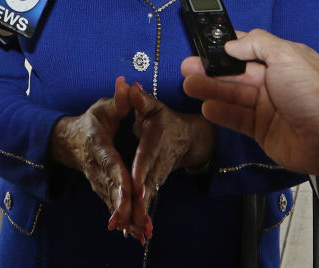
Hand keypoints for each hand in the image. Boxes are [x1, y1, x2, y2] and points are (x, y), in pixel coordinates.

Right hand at [49, 76, 132, 234]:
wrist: (67, 141)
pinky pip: (111, 204)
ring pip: (111, 200)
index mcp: (98, 145)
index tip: (128, 189)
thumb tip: (126, 82)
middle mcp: (96, 166)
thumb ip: (118, 100)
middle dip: (122, 204)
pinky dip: (121, 218)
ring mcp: (97, 179)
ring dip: (124, 215)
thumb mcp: (102, 108)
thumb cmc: (90, 122)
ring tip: (139, 231)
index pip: (110, 162)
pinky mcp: (100, 188)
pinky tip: (133, 232)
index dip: (119, 176)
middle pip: (111, 187)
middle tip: (134, 219)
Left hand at [126, 82, 215, 242]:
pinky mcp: (155, 185)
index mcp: (155, 143)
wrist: (190, 139)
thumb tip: (129, 86)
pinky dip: (142, 216)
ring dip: (140, 214)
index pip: (146, 159)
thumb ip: (140, 99)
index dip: (140, 172)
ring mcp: (158, 176)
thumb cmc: (168, 120)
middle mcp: (157, 163)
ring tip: (131, 231)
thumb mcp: (155, 106)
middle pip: (147, 184)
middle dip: (138, 203)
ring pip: (148, 197)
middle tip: (128, 219)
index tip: (133, 186)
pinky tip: (136, 232)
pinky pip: (147, 202)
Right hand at [182, 29, 318, 178]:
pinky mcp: (263, 130)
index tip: (205, 48)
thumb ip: (257, 44)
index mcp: (283, 59)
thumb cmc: (314, 94)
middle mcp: (275, 81)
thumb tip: (233, 44)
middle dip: (212, 70)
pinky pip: (237, 118)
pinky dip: (221, 112)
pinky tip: (207, 107)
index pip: (249, 49)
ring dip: (211, 89)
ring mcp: (268, 107)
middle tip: (188, 68)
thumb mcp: (286, 55)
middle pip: (237, 74)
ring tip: (190, 85)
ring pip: (233, 95)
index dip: (227, 49)